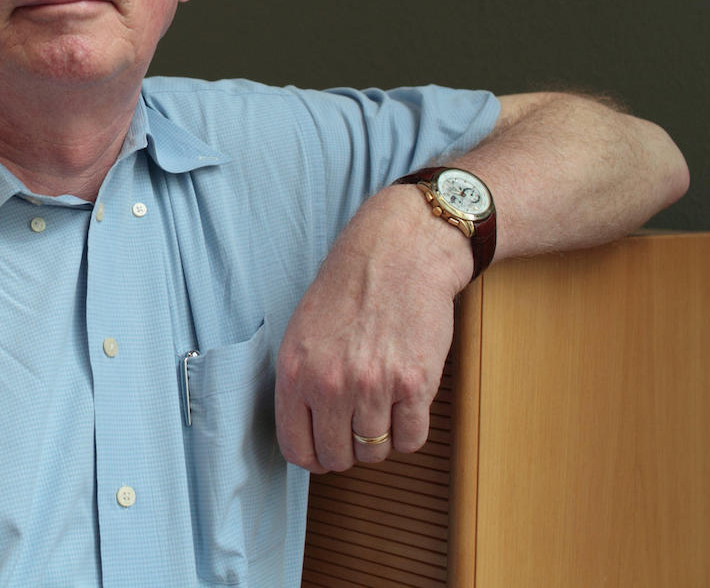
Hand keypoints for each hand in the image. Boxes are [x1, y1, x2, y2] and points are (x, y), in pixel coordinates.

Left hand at [274, 185, 470, 472]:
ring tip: (382, 405)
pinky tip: (405, 405)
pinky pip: (412, 440)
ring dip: (380, 438)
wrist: (399, 253)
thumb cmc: (350, 288)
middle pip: (337, 457)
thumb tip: (305, 435)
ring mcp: (373, 386)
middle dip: (347, 450)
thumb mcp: (301, 331)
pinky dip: (410, 432)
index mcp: (294, 371)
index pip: (296, 449)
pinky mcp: (415, 384)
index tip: (324, 449)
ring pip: (375, 452)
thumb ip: (300, 383)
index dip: (313, 456)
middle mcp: (329, 384)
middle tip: (356, 426)